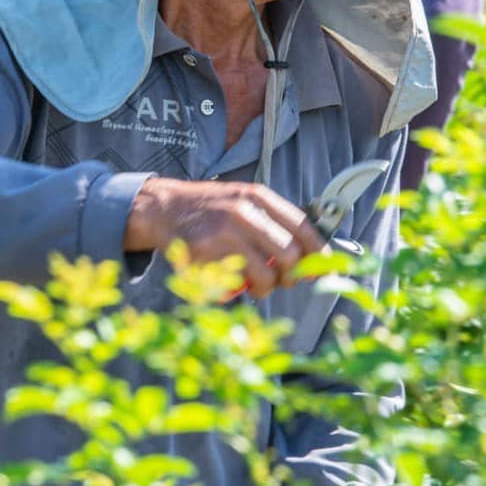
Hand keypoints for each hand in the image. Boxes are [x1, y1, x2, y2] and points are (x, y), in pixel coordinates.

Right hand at [124, 177, 323, 298]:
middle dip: (293, 275)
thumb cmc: (211, 209)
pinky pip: (237, 282)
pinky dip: (239, 288)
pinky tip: (232, 280)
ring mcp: (225, 232)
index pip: (303, 226)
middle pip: (290, 254)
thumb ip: (273, 221)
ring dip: (266, 289)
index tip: (321, 269)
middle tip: (285, 281)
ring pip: (266, 275)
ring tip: (257, 286)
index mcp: (259, 197)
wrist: (164, 207)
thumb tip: (309, 252)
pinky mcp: (207, 253)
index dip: (318, 252)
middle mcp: (245, 211)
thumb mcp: (244, 201)